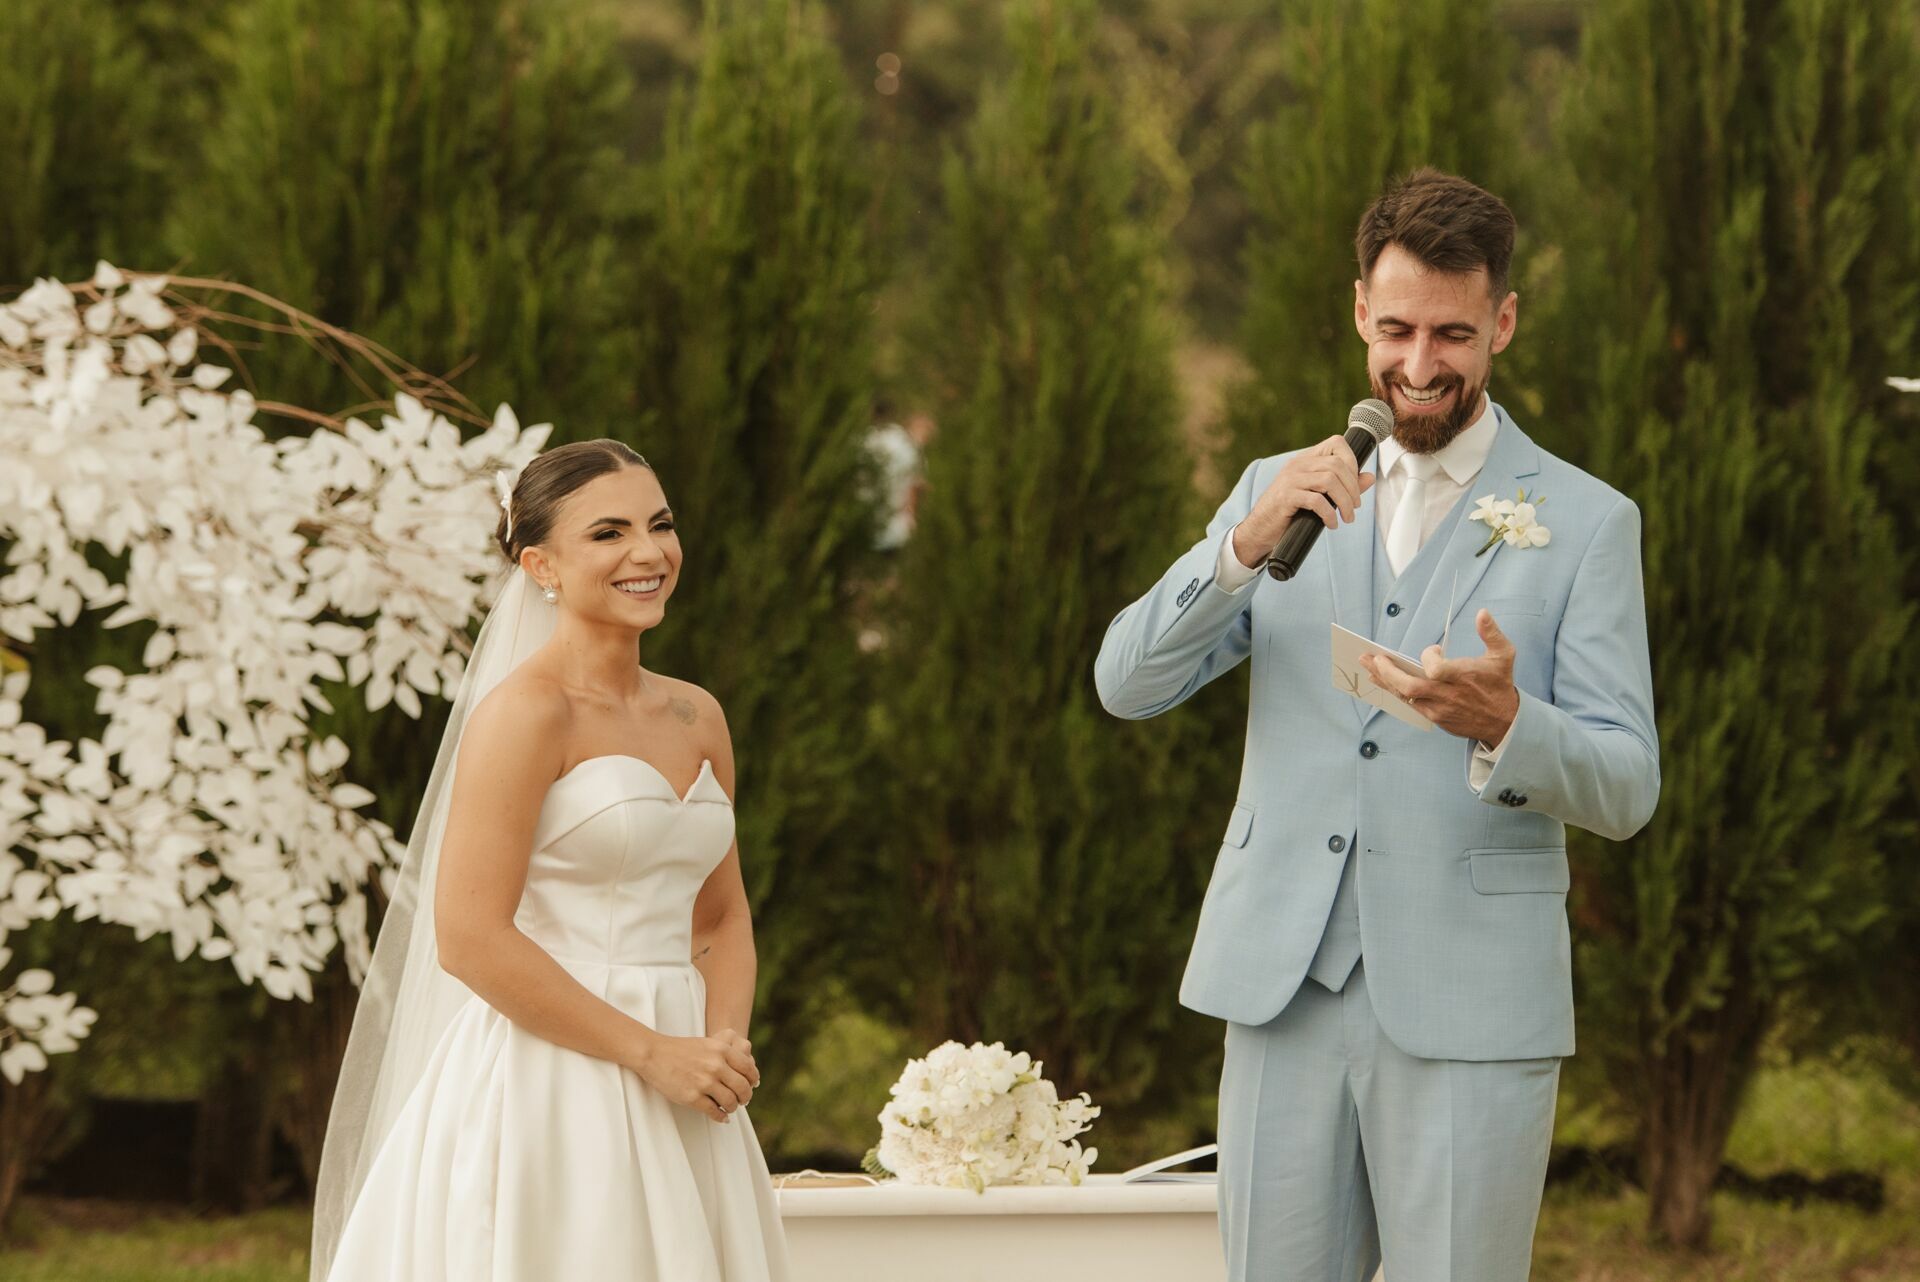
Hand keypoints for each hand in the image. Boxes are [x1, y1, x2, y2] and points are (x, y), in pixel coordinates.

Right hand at [633, 1028, 759, 1123]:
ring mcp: (704, 1082)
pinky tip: (721, 1117)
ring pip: (730, 1102)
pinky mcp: (692, 1097)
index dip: (753, 1080)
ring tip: (730, 1108)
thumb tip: (746, 1071)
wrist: (654, 1054)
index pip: (748, 1068)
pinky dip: (721, 1117)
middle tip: (743, 1101)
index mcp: (722, 1050)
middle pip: (742, 1087)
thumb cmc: (681, 1049)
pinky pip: (714, 1112)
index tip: (753, 1086)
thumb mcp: (708, 1044)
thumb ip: (726, 1054)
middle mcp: (716, 1066)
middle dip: (745, 1097)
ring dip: (733, 1108)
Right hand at [1232, 435, 1377, 567]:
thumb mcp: (1318, 495)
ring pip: (1329, 481)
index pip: (1336, 443)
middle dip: (1352, 488)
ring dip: (1344, 502)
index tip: (1355, 485)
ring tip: (1347, 517)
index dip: (1352, 461)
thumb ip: (1343, 485)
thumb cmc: (1290, 512)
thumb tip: (1370, 477)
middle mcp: (1298, 464)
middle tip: (1354, 507)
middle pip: (1337, 465)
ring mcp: (1290, 479)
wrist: (1260, 529)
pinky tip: (1331, 524)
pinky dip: (1329, 514)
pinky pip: (1316, 500)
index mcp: (1306, 460)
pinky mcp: (1285, 497)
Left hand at [1362, 609, 1519, 745]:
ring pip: (1405, 697)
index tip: (1435, 649)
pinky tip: (1381, 681)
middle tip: (1372, 658)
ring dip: (1385, 681)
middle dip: (1388, 672)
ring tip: (1368, 666)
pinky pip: (1409, 705)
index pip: (1435, 668)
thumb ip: (1492, 633)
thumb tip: (1482, 613)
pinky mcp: (1436, 718)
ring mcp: (1440, 709)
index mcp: (1463, 677)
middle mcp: (1449, 695)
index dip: (1429, 656)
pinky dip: (1394, 692)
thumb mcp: (1504, 655)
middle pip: (1411, 687)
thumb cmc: (1500, 684)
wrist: (1504, 722)